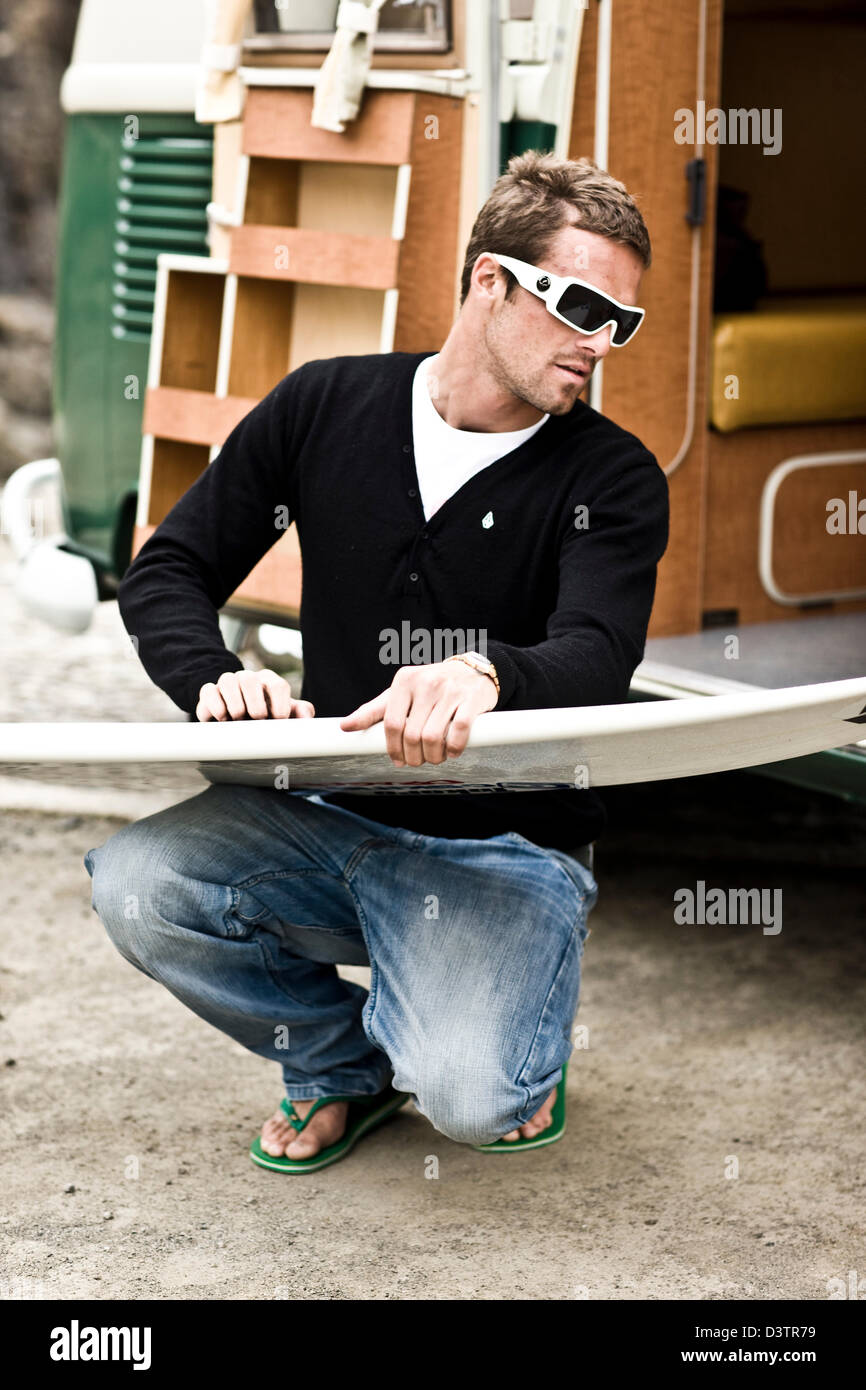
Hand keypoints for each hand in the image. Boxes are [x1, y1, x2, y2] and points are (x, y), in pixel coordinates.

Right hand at [196, 669, 314, 721]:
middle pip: (250, 679)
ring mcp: (227, 683)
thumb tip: (306, 718)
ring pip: (227, 681)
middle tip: (258, 719)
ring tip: (238, 719)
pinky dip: (215, 705)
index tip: (279, 719)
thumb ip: (300, 712)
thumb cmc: (265, 714)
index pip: (276, 684)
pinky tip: (222, 719)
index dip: (279, 703)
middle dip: (255, 703)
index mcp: (268, 681)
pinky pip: (208, 691)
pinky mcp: (209, 692)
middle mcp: (247, 679)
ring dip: (234, 703)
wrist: (237, 714)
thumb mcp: (284, 712)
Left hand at [339, 661, 497, 766]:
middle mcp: (426, 683)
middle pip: (412, 734)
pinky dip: (454, 748)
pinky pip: (458, 732)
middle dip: (414, 756)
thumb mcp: (400, 693)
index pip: (391, 723)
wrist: (472, 671)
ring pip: (433, 736)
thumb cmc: (431, 686)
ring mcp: (449, 691)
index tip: (399, 760)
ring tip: (436, 758)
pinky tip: (453, 752)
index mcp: (404, 681)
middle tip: (419, 761)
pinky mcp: (470, 699)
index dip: (393, 748)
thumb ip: (373, 711)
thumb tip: (344, 727)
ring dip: (434, 756)